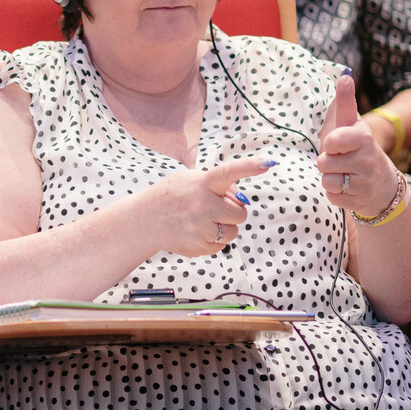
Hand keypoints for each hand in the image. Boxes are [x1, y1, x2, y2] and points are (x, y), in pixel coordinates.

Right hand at [141, 156, 274, 255]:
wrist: (142, 221)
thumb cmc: (170, 197)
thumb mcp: (189, 180)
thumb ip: (217, 184)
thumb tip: (242, 200)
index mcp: (201, 184)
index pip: (228, 173)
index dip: (249, 167)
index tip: (268, 163)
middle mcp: (202, 206)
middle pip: (240, 213)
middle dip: (231, 212)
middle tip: (213, 209)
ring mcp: (200, 228)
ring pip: (233, 232)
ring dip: (223, 227)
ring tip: (200, 222)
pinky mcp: (198, 246)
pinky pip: (220, 245)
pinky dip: (211, 240)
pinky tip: (193, 233)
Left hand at [320, 74, 399, 214]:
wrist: (382, 184)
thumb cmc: (356, 148)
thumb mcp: (351, 125)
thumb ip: (344, 103)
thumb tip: (344, 76)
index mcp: (362, 138)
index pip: (335, 140)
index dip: (329, 143)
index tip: (334, 143)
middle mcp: (367, 159)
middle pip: (323, 162)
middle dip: (325, 162)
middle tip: (338, 160)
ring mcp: (365, 181)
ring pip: (327, 181)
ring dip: (329, 178)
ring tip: (341, 174)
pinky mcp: (360, 200)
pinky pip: (332, 197)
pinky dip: (334, 194)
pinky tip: (346, 188)